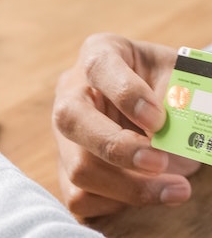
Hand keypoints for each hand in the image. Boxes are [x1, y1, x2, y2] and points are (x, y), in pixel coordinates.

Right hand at [52, 33, 200, 218]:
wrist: (157, 110)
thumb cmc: (168, 87)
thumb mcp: (181, 76)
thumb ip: (187, 93)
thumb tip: (192, 126)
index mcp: (99, 54)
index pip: (98, 67)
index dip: (126, 94)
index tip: (159, 119)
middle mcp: (71, 92)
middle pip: (71, 120)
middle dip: (116, 147)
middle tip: (159, 162)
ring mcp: (64, 134)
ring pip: (78, 167)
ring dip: (130, 187)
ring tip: (177, 189)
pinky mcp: (66, 168)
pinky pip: (80, 196)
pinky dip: (118, 202)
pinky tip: (148, 192)